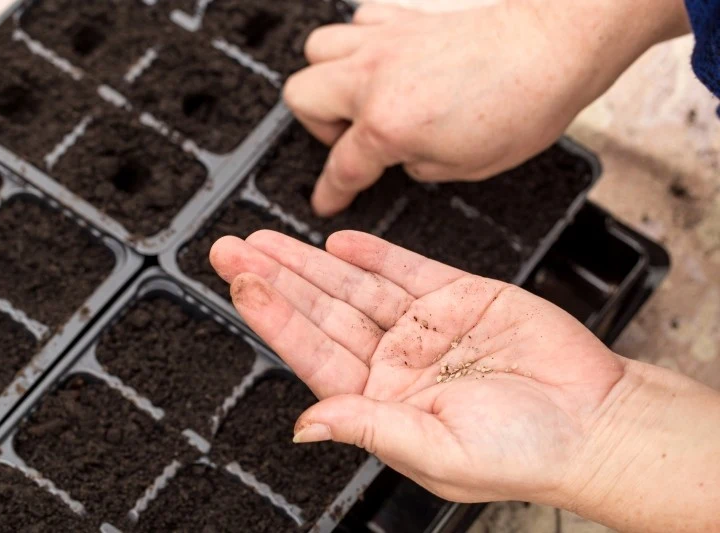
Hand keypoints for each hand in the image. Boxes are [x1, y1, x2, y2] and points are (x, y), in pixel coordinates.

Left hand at [210, 230, 623, 505]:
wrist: (594, 420)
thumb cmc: (524, 451)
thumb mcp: (436, 449)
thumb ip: (366, 427)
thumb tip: (305, 425)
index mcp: (380, 401)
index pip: (311, 352)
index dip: (273, 316)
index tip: (240, 285)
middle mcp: (395, 360)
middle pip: (321, 311)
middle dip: (275, 278)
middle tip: (232, 250)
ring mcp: (424, 326)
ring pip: (353, 285)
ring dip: (310, 261)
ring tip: (267, 239)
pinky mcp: (458, 296)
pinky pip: (404, 270)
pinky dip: (371, 254)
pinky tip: (337, 242)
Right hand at [286, 0, 690, 215]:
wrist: (556, 46)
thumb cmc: (524, 105)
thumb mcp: (466, 167)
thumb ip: (417, 165)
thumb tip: (401, 157)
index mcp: (388, 122)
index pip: (341, 167)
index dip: (330, 192)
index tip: (326, 200)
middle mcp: (375, 75)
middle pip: (302, 96)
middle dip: (319, 128)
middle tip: (349, 141)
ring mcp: (386, 40)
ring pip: (318, 49)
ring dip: (329, 80)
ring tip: (358, 99)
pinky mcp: (405, 17)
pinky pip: (358, 22)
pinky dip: (360, 44)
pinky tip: (384, 62)